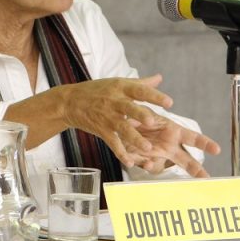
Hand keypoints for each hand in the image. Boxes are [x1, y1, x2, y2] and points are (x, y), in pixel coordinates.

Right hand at [58, 74, 173, 166]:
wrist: (70, 102)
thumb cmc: (97, 90)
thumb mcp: (117, 83)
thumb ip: (141, 83)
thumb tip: (160, 78)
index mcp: (121, 88)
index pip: (139, 90)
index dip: (154, 96)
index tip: (169, 102)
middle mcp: (114, 101)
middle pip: (129, 108)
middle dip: (141, 115)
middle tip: (153, 122)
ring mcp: (107, 117)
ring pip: (122, 128)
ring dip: (135, 139)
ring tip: (147, 148)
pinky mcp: (101, 130)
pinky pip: (112, 142)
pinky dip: (121, 153)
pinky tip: (130, 162)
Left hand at [126, 114, 220, 175]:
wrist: (123, 122)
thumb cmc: (139, 114)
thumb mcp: (145, 111)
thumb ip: (146, 116)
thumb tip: (148, 120)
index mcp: (174, 131)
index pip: (193, 138)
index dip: (205, 143)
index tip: (217, 149)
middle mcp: (167, 146)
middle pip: (185, 160)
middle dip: (196, 169)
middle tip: (206, 178)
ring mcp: (155, 154)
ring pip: (162, 166)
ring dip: (157, 166)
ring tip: (150, 163)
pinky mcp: (141, 159)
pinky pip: (143, 165)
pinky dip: (142, 164)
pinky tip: (139, 161)